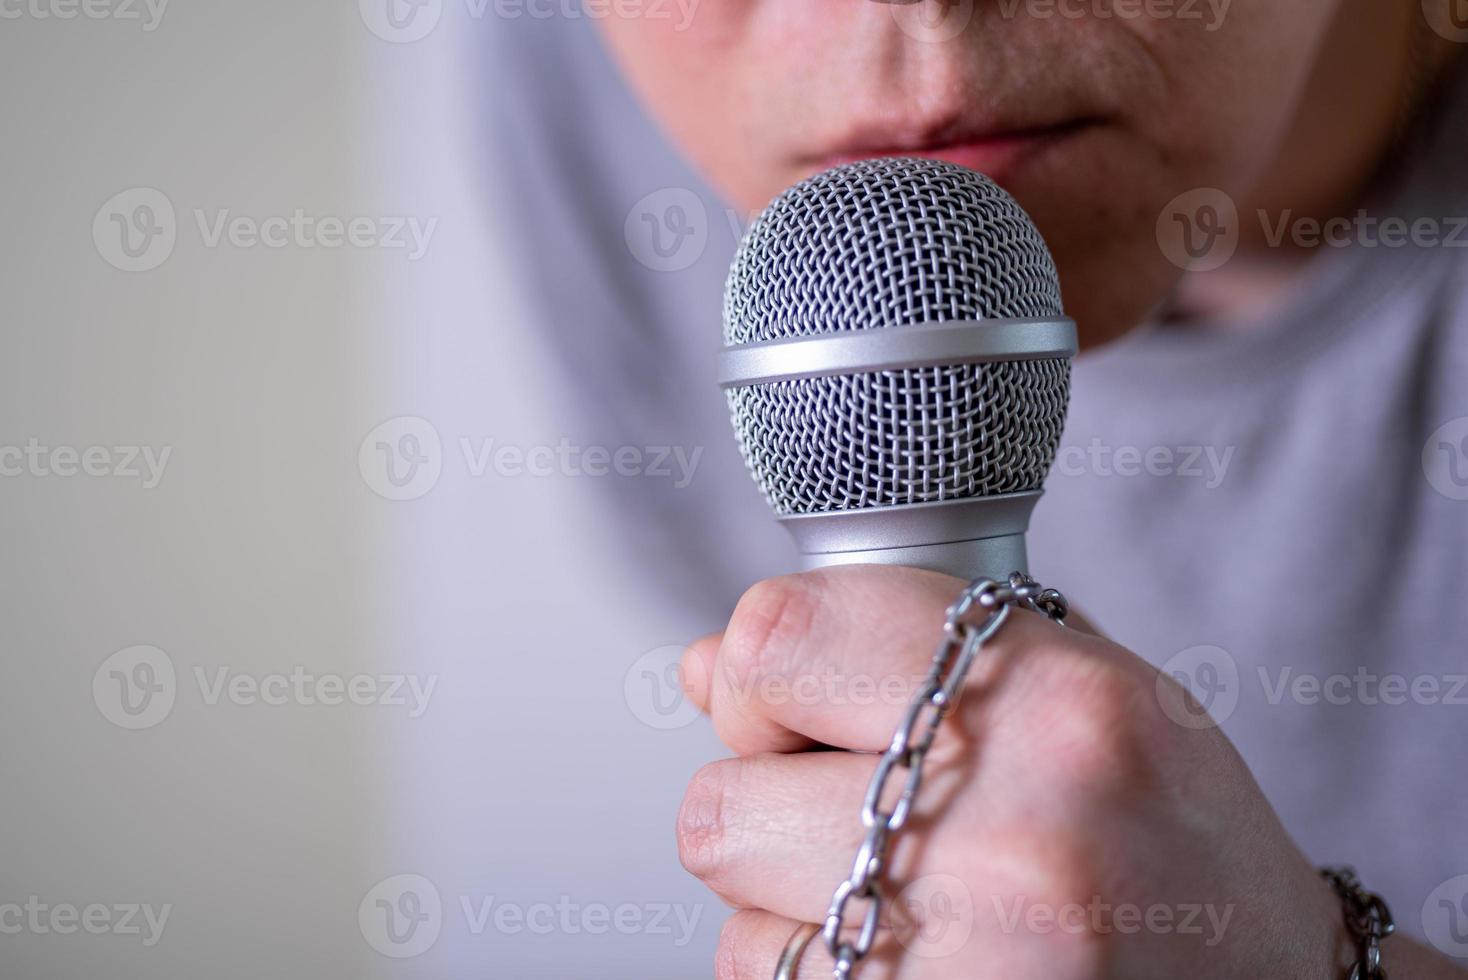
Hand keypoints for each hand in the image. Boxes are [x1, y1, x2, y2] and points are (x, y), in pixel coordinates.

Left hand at [675, 565, 1348, 978]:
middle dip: (763, 807)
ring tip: (906, 897)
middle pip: (720, 805)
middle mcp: (1014, 831)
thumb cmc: (1166, 830)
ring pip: (734, 921)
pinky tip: (914, 954)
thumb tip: (709, 667)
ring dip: (787, 906)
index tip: (795, 700)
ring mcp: (977, 960)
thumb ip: (892, 648)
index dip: (760, 674)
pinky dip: (812, 972)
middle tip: (856, 815)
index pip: (776, 637)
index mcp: (1052, 699)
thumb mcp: (1070, 685)